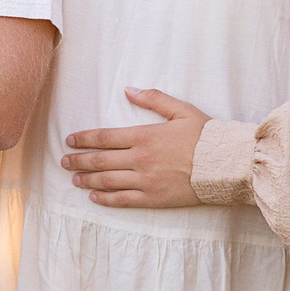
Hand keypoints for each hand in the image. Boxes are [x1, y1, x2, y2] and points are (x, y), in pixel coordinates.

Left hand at [60, 89, 209, 207]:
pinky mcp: (154, 198)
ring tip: (74, 180)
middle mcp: (140, 159)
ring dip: (88, 181)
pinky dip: (106, 199)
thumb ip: (153, 99)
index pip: (105, 137)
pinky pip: (123, 200)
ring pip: (108, 181)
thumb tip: (128, 90)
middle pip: (100, 160)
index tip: (70, 141)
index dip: (84, 139)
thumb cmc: (206, 136)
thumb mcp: (181, 109)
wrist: (225, 165)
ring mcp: (146, 180)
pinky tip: (94, 198)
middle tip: (64, 162)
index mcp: (145, 136)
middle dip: (79, 161)